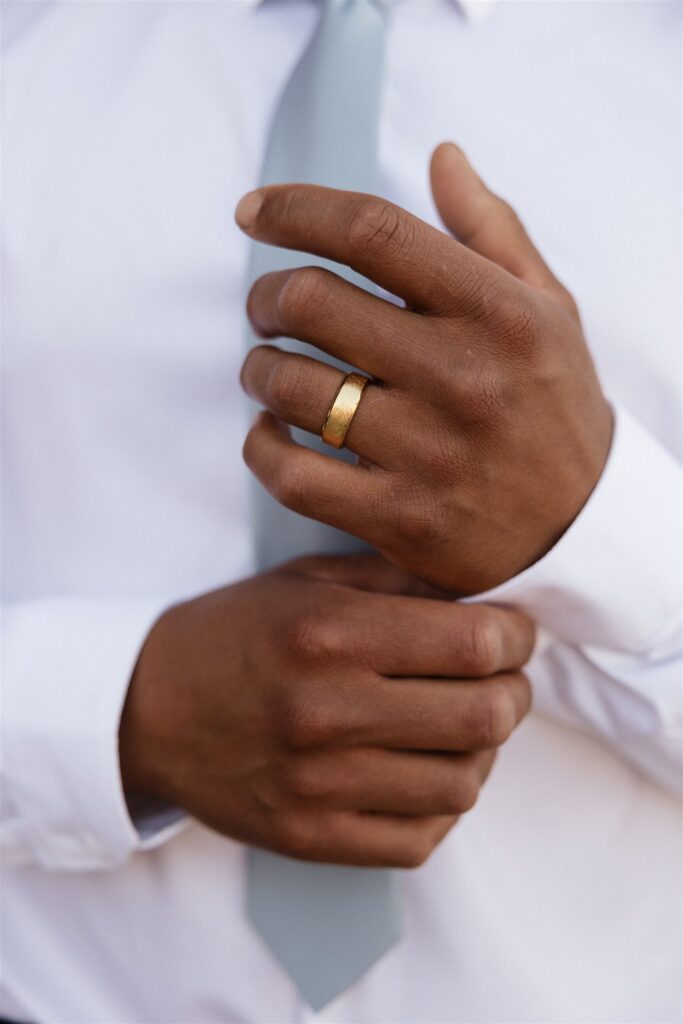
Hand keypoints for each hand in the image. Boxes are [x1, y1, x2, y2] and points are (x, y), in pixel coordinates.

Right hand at [120, 554, 533, 866]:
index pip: (474, 643)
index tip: (513, 631)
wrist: (147, 709)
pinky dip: (443, 804)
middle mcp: (326, 711)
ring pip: (465, 782)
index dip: (516, 635)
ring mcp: (318, 785)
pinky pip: (421, 838)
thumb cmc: (234, 633)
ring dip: (483, 751)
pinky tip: (426, 771)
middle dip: (514, 690)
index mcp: (329, 635)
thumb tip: (489, 595)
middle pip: (486, 715)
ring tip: (462, 725)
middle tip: (502, 677)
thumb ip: (398, 580)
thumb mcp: (307, 581)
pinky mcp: (309, 837)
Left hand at [237, 143, 612, 593]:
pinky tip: (271, 433)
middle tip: (268, 309)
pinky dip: (260, 447)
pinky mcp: (400, 518)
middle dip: (266, 297)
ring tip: (270, 371)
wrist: (581, 529)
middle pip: (312, 300)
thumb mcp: (550, 310)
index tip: (253, 212)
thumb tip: (442, 155)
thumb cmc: (555, 407)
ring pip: (290, 387)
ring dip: (258, 369)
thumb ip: (493, 232)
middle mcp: (461, 376)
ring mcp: (428, 452)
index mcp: (496, 312)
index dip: (298, 210)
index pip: (375, 231)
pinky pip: (290, 474)